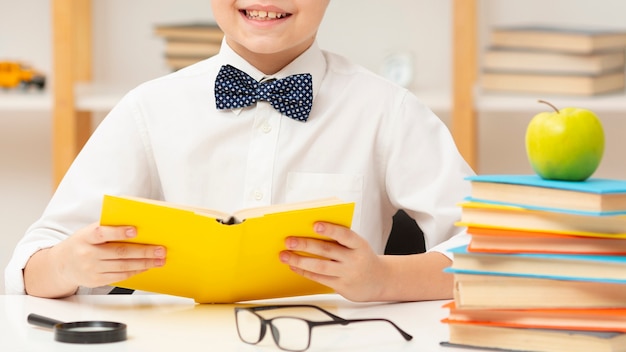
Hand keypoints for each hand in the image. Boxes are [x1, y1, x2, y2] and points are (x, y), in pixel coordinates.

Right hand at [28, 222, 165, 295]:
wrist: (62, 265)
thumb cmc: (82, 243)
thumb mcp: (88, 232)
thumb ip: (107, 228)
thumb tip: (136, 226)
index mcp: (85, 237)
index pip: (102, 233)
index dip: (118, 232)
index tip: (135, 230)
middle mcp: (87, 253)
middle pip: (119, 253)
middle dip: (143, 251)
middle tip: (160, 250)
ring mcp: (91, 269)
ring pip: (122, 266)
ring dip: (144, 263)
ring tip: (159, 260)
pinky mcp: (96, 280)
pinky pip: (120, 276)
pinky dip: (135, 271)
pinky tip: (146, 267)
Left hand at [279, 222, 384, 301]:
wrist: (379, 280)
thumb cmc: (362, 256)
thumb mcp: (358, 245)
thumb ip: (340, 238)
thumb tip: (309, 232)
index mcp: (359, 245)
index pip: (344, 235)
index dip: (330, 229)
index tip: (314, 224)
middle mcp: (354, 260)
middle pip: (327, 251)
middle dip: (305, 244)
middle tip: (288, 240)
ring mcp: (347, 274)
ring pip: (320, 266)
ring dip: (299, 260)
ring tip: (284, 255)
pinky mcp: (341, 286)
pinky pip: (319, 278)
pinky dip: (304, 271)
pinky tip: (294, 265)